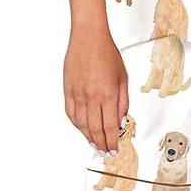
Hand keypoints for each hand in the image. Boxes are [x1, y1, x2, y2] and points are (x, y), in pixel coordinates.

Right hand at [63, 29, 128, 156]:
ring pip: (81, 124)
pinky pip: (71, 113)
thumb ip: (123, 102)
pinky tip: (81, 128)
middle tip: (104, 152)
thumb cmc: (107, 54)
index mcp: (109, 94)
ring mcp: (78, 94)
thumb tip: (122, 120)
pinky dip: (76, 125)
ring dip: (88, 137)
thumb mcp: (123, 78)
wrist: (88, 38)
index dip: (112, 141)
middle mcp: (92, 97)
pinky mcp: (68, 90)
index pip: (110, 126)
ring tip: (94, 143)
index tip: (114, 149)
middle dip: (101, 144)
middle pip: (95, 129)